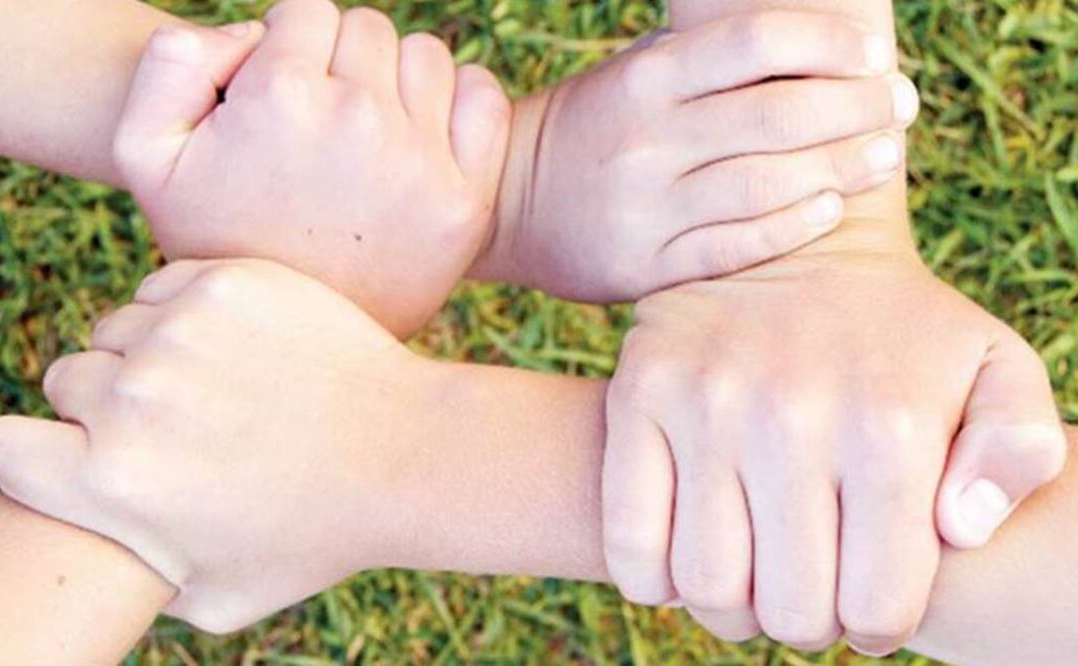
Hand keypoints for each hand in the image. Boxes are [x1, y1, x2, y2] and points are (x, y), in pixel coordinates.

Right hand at [0, 259, 433, 632]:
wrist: (406, 452)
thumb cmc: (318, 535)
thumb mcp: (223, 598)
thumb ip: (145, 584)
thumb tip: (113, 555)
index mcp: (111, 481)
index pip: (5, 447)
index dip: (35, 452)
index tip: (71, 452)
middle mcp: (132, 398)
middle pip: (66, 380)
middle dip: (104, 403)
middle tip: (176, 424)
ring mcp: (180, 332)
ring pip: (118, 328)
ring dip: (149, 353)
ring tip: (216, 384)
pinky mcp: (226, 283)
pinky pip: (164, 287)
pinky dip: (186, 311)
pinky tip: (236, 345)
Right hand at [114, 0, 509, 337]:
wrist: (289, 345)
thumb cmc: (218, 245)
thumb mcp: (148, 156)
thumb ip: (173, 60)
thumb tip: (255, 30)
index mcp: (282, 100)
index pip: (307, 11)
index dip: (292, 45)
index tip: (288, 89)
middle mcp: (359, 121)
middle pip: (368, 29)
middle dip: (342, 60)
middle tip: (325, 116)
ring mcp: (420, 161)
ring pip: (425, 56)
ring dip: (398, 80)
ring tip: (369, 130)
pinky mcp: (467, 198)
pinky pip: (482, 96)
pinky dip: (459, 102)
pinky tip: (423, 135)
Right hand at [471, 10, 918, 301]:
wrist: (509, 203)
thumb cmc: (597, 129)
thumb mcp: (635, 76)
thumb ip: (707, 62)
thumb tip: (810, 42)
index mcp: (645, 81)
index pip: (754, 43)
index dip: (827, 45)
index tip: (874, 55)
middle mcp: (644, 141)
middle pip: (774, 117)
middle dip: (854, 108)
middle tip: (901, 107)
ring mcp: (643, 208)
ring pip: (763, 184)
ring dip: (839, 168)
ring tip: (884, 156)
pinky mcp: (642, 266)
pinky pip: (733, 245)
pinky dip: (790, 227)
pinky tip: (829, 208)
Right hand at [603, 223, 1066, 653]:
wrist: (796, 248)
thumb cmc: (897, 333)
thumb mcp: (993, 368)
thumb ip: (1017, 450)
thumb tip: (959, 529)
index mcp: (891, 425)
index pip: (877, 606)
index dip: (874, 624)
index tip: (866, 599)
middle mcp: (792, 413)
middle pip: (789, 610)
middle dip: (805, 621)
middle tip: (808, 590)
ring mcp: (705, 401)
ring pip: (706, 586)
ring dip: (731, 609)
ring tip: (753, 576)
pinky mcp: (640, 392)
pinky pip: (629, 540)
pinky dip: (653, 578)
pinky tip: (686, 556)